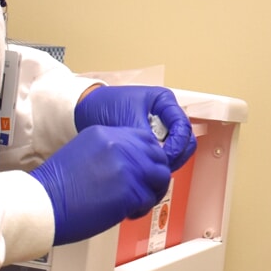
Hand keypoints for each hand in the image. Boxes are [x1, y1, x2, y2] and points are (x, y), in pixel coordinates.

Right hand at [29, 125, 169, 244]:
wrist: (43, 204)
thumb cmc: (55, 187)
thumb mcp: (82, 153)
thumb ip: (108, 153)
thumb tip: (131, 166)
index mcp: (105, 134)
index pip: (144, 138)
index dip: (149, 156)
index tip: (145, 169)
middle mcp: (118, 146)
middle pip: (157, 156)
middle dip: (155, 174)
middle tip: (147, 188)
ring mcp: (126, 168)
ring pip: (160, 177)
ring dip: (153, 192)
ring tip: (138, 203)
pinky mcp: (129, 191)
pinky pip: (149, 200)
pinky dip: (142, 209)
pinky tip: (127, 213)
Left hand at [75, 86, 195, 171]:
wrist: (85, 110)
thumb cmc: (105, 106)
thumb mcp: (128, 119)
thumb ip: (147, 138)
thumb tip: (159, 159)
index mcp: (164, 101)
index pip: (183, 127)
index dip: (177, 145)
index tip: (164, 158)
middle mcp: (166, 115)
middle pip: (185, 140)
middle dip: (175, 155)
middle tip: (161, 167)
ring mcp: (160, 128)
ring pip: (177, 150)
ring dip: (167, 161)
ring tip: (151, 169)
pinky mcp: (152, 141)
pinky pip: (163, 155)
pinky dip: (158, 163)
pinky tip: (146, 169)